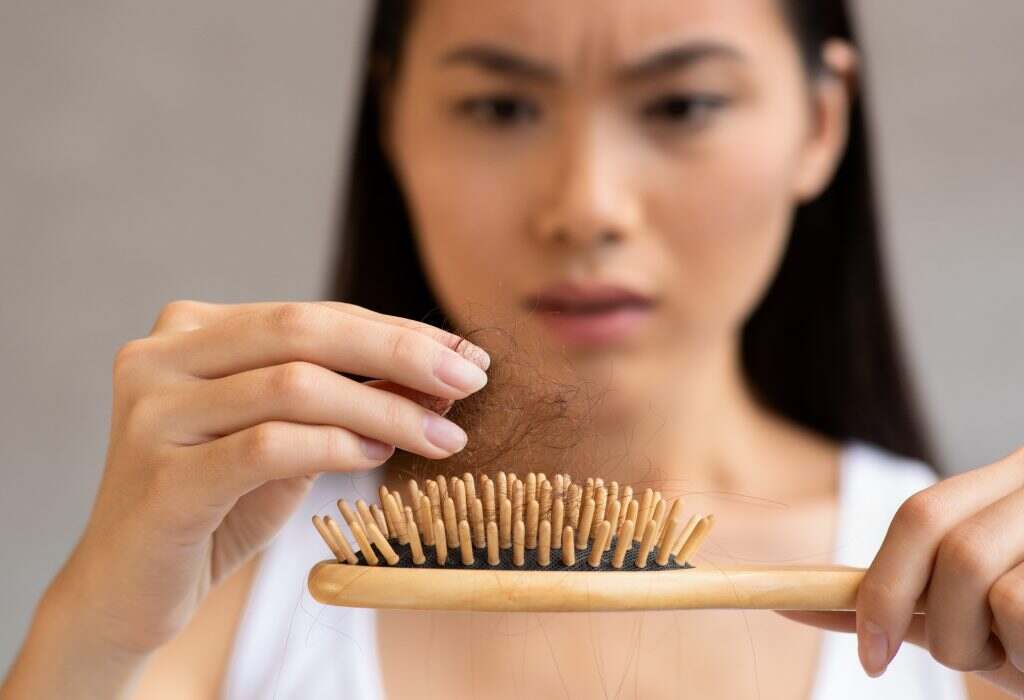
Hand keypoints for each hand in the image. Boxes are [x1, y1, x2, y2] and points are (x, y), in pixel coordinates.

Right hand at [4, 300, 488, 696]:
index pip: (313, 316)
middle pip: (304, 333)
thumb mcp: (290, 437)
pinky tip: (378, 459)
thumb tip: (438, 373)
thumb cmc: (218, 505)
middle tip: (471, 379)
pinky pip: (270, 446)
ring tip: (440, 435)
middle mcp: (162, 356)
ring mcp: (153, 412)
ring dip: (384, 411)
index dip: (396, 333)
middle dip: (401, 353)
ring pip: (294, 386)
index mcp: (193, 331)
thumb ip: (346, 399)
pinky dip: (337, 448)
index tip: (463, 354)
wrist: (129, 587)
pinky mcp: (161, 476)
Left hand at [781, 446, 1023, 696]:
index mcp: (1010, 486)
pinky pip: (1021, 604)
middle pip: (938, 531)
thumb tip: (798, 600)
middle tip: (936, 662)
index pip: (922, 512)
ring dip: (980, 645)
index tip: (869, 653)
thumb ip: (901, 601)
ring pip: (978, 575)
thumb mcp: (975, 615)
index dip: (882, 582)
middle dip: (915, 610)